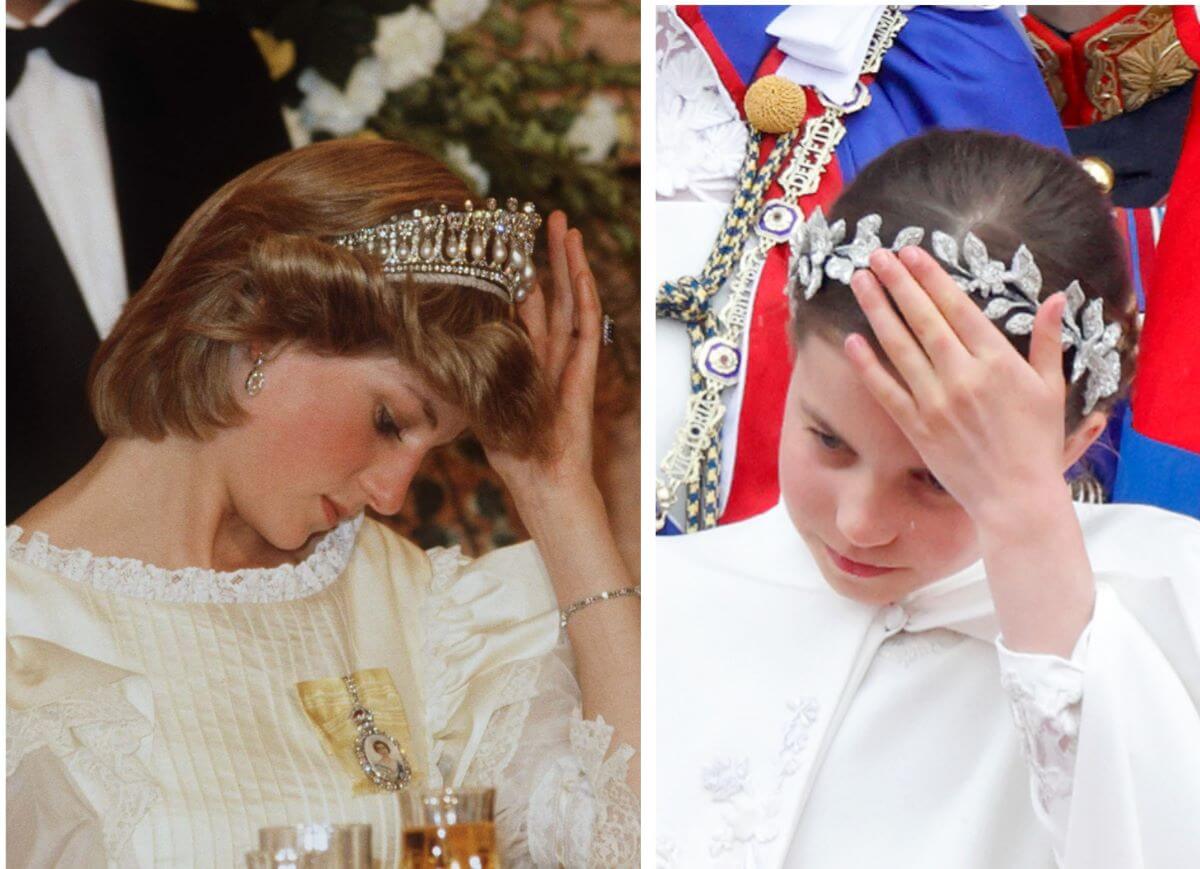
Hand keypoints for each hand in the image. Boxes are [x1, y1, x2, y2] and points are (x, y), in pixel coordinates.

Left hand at [485, 211, 602, 509]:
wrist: (543, 483)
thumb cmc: (511, 453)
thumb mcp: (476, 402)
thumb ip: (461, 373)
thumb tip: (421, 350)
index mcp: (528, 358)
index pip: (526, 306)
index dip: (519, 273)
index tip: (508, 240)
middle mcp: (552, 354)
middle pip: (554, 293)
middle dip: (549, 255)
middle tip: (544, 216)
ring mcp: (571, 361)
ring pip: (573, 301)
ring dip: (570, 263)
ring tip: (564, 226)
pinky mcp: (584, 373)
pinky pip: (587, 328)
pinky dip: (585, 297)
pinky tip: (580, 269)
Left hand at [843, 245, 1069, 529]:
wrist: (1016, 498)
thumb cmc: (1037, 443)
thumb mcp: (1051, 388)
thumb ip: (1047, 341)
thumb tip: (1055, 299)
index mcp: (998, 362)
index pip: (957, 308)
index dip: (931, 278)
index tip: (912, 253)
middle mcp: (963, 377)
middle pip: (923, 319)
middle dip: (899, 283)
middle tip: (878, 254)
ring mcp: (936, 402)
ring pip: (900, 347)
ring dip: (878, 311)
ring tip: (860, 281)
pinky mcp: (917, 428)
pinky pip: (886, 390)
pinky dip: (868, 365)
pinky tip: (852, 340)